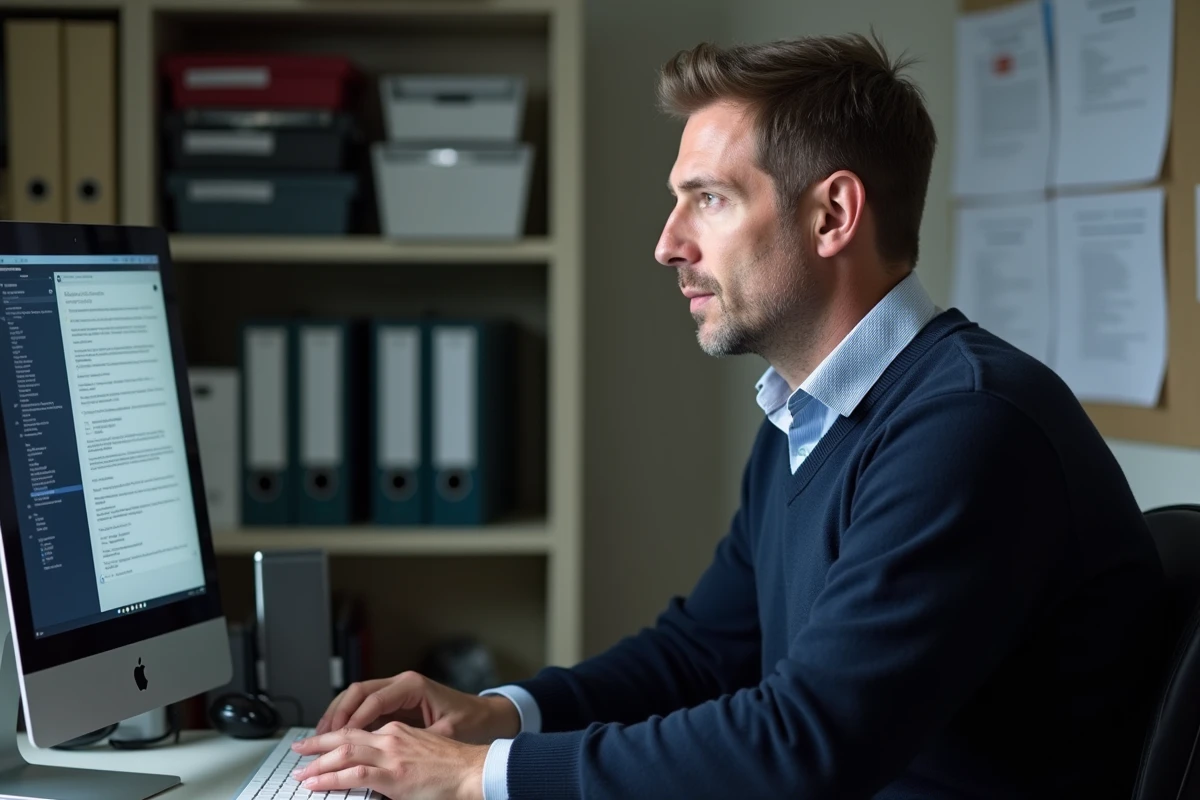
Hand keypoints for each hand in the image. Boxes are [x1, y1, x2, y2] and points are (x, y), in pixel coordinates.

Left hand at [292, 723, 487, 799]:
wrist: (473, 770)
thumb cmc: (455, 766)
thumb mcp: (422, 752)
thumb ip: (399, 757)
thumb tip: (378, 771)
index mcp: (398, 731)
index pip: (359, 730)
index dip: (336, 736)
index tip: (320, 744)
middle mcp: (391, 737)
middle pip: (346, 736)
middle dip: (318, 743)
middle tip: (298, 750)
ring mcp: (391, 755)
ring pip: (345, 752)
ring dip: (318, 762)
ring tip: (301, 772)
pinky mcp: (393, 775)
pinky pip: (353, 774)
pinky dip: (331, 778)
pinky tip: (316, 783)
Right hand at [315, 671, 520, 744]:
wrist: (487, 718)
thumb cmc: (471, 724)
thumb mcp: (445, 734)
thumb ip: (416, 742)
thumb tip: (391, 756)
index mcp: (413, 686)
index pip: (373, 699)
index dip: (352, 719)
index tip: (335, 736)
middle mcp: (402, 683)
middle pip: (358, 692)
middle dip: (335, 714)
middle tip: (318, 737)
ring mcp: (397, 690)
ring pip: (357, 696)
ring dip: (337, 715)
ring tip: (320, 737)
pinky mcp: (396, 702)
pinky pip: (365, 706)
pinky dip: (349, 719)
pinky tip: (337, 735)